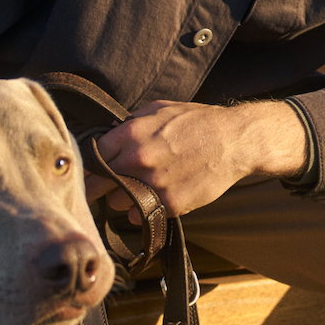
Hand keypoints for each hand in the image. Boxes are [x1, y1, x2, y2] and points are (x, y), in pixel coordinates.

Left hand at [85, 100, 306, 221]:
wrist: (234, 141)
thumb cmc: (198, 122)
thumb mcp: (160, 109)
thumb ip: (130, 123)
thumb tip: (109, 134)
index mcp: (131, 133)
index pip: (93, 156)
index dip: (91, 164)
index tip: (90, 172)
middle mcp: (138, 159)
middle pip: (98, 183)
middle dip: (100, 185)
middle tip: (101, 188)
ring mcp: (153, 184)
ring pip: (117, 203)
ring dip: (123, 198)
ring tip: (138, 190)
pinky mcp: (170, 204)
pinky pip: (141, 216)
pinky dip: (143, 211)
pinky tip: (153, 199)